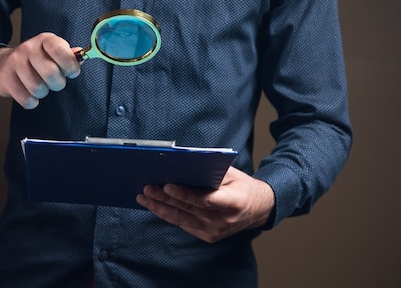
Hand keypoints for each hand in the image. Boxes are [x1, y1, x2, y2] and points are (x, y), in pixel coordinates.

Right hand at [0, 32, 81, 108]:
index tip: (72, 72)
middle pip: (51, 74)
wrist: (2, 65)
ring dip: (43, 93)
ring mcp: (15, 62)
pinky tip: (29, 93)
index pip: (60, 51)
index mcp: (45, 40)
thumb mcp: (52, 53)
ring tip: (39, 85)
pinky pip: (26, 100)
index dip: (70, 66)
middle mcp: (29, 48)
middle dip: (57, 84)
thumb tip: (81, 58)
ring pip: (38, 89)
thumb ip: (68, 56)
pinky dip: (31, 101)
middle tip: (54, 82)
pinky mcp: (6, 78)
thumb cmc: (34, 61)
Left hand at [136, 167, 274, 242]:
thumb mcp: (230, 173)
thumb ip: (209, 171)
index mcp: (232, 202)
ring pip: (181, 219)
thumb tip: (180, 164)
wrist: (257, 209)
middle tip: (146, 188)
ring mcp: (214, 231)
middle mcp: (223, 220)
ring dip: (159, 208)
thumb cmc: (241, 186)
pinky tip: (154, 206)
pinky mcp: (207, 236)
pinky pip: (183, 224)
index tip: (167, 186)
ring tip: (143, 197)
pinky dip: (167, 215)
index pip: (205, 199)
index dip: (184, 194)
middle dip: (164, 198)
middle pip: (188, 209)